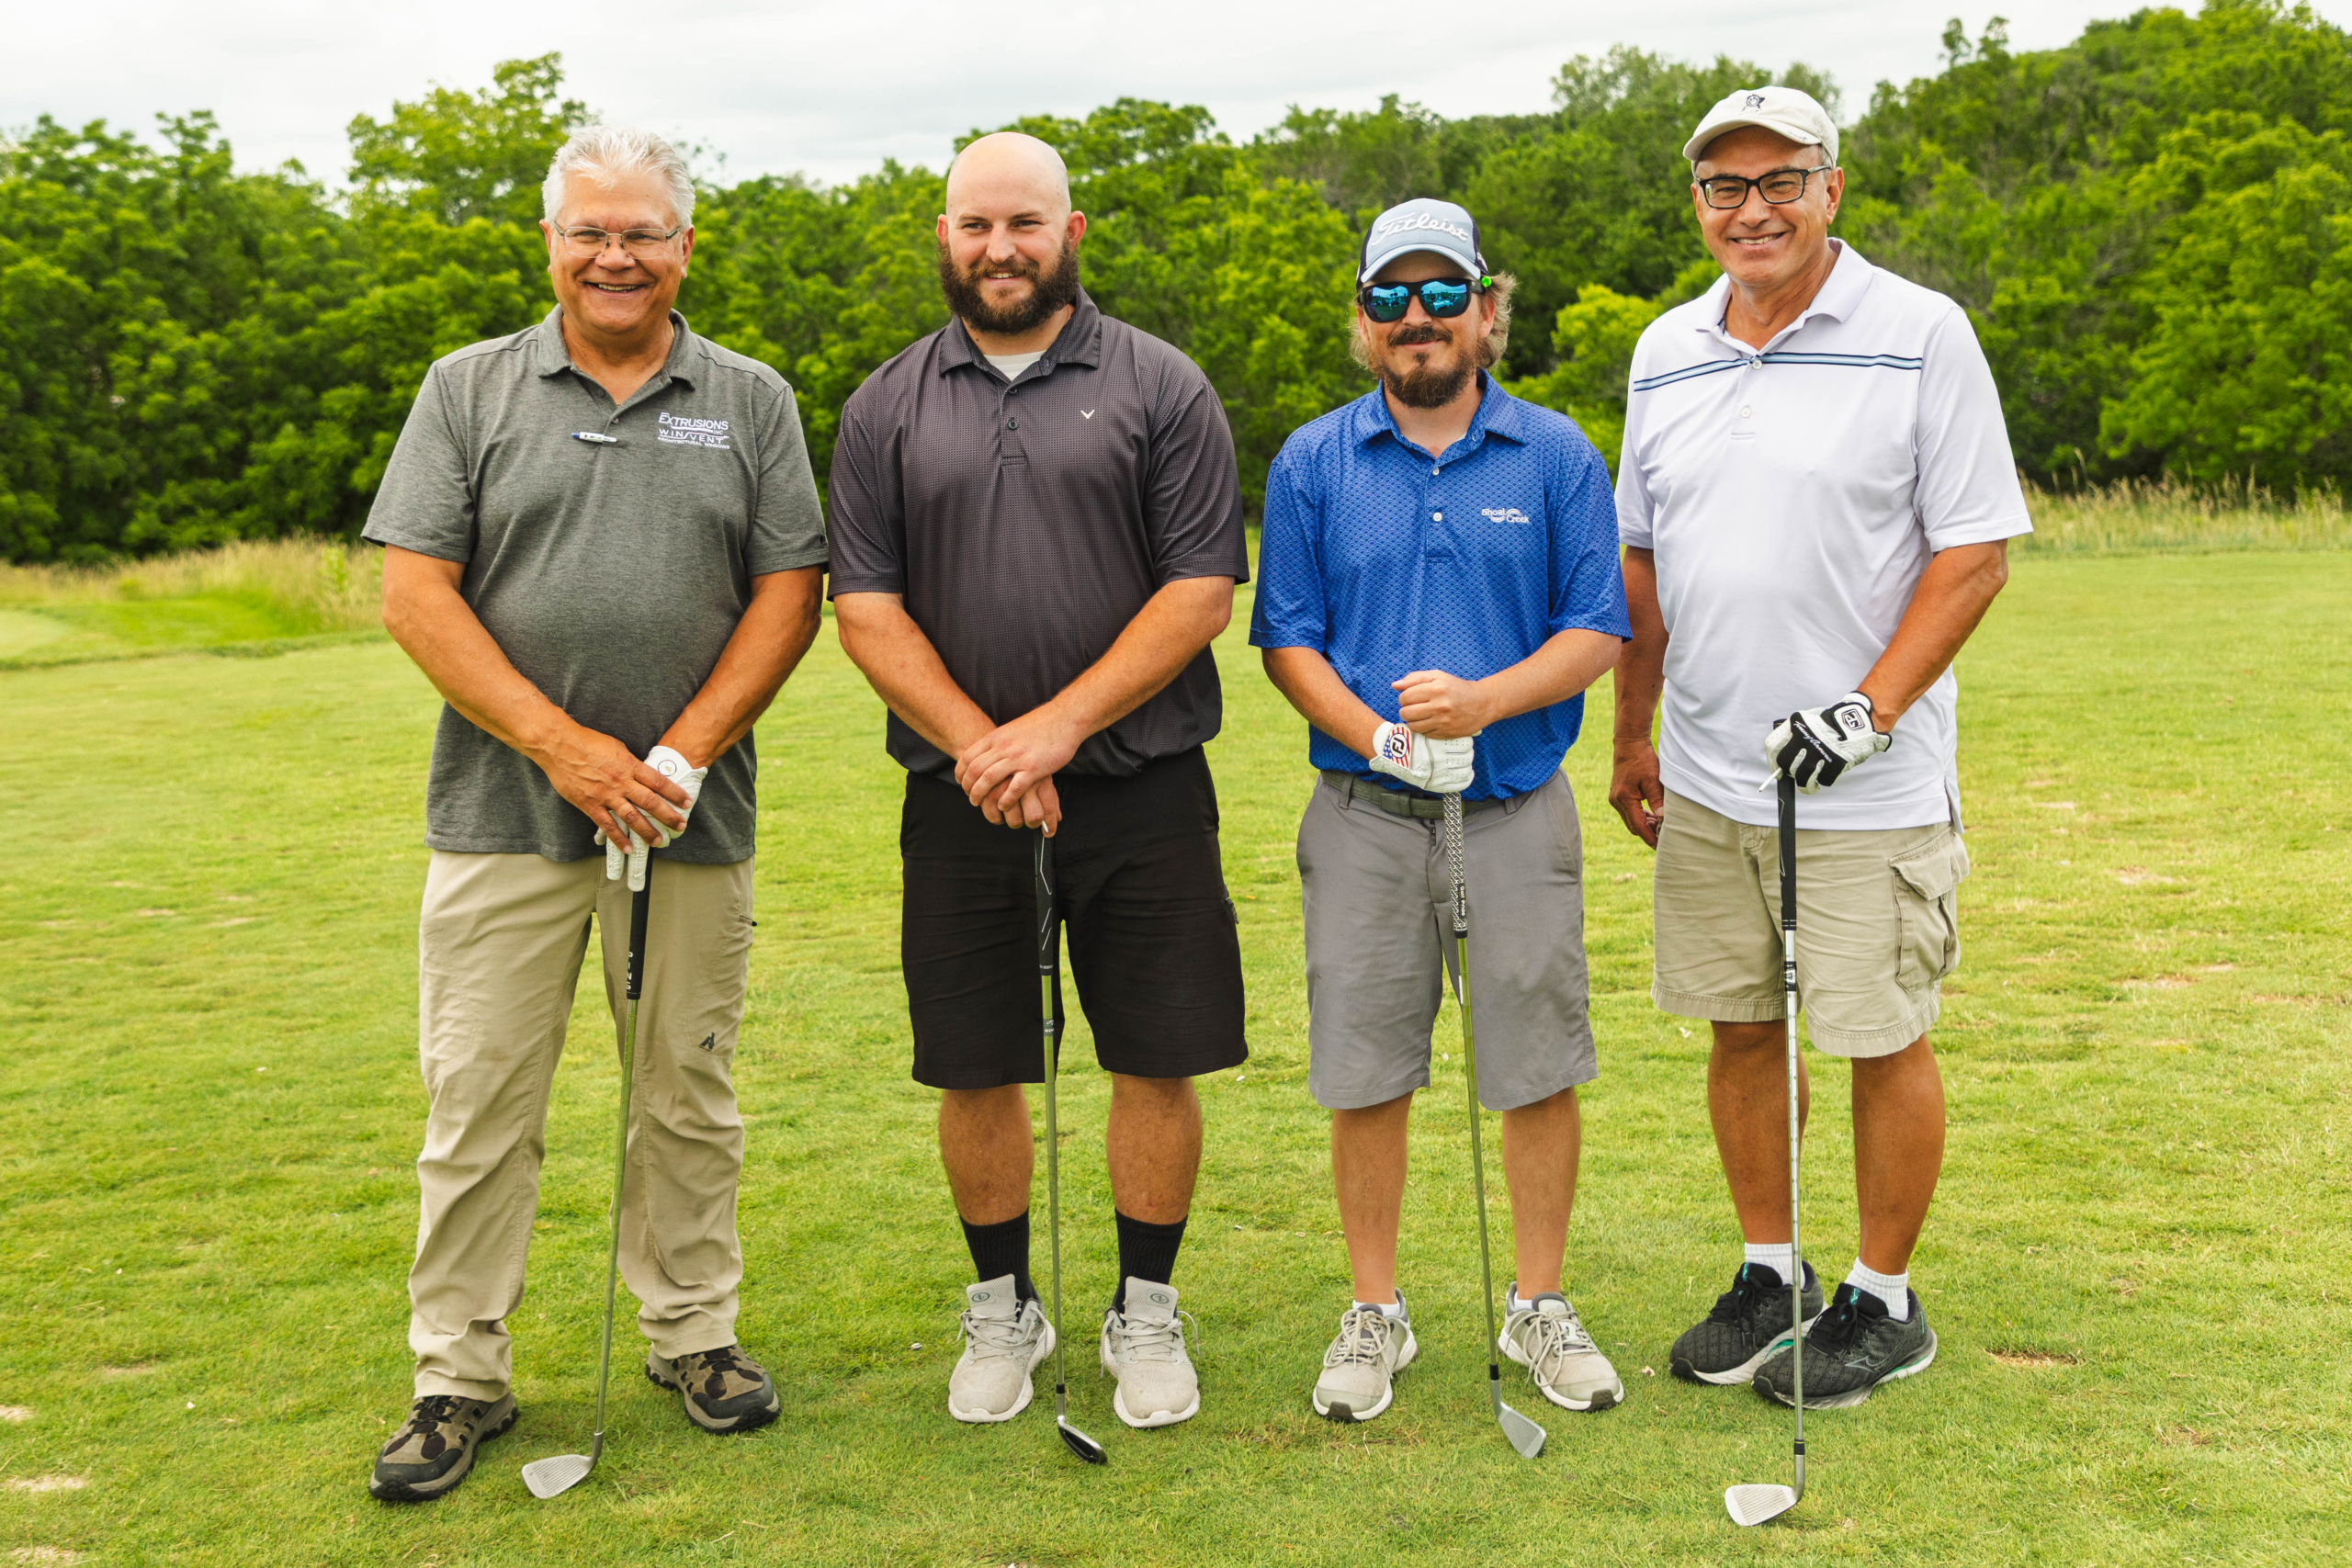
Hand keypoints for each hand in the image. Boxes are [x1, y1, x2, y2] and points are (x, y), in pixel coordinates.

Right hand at [596, 744, 707, 887]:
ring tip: (658, 841)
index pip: (659, 782)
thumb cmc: (588, 742)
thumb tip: (642, 774)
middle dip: (668, 816)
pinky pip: (607, 825)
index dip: (675, 793)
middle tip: (680, 825)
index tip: (687, 802)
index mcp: (630, 766)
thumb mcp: (617, 748)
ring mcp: (605, 795)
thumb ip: (630, 763)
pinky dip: (618, 838)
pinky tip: (628, 848)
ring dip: (647, 831)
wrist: (560, 745)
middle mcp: (621, 782)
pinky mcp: (589, 804)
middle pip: (650, 802)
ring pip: (631, 817)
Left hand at [956, 711, 1082, 829]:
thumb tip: (988, 752)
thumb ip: (999, 741)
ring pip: (989, 779)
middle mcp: (1003, 747)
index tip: (960, 783)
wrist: (1064, 718)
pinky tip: (1003, 806)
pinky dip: (1005, 800)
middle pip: (975, 770)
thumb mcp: (1012, 729)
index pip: (968, 757)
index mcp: (996, 737)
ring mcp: (1018, 757)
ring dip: (981, 795)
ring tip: (980, 804)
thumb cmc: (1040, 725)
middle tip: (970, 798)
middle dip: (968, 787)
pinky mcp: (1034, 768)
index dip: (960, 773)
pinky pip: (1014, 788)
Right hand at [1369, 721, 1475, 794]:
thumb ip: (1444, 732)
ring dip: (1466, 765)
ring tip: (1462, 762)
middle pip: (1467, 756)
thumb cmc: (1410, 741)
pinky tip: (1465, 774)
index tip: (1462, 742)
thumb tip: (1468, 732)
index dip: (1466, 742)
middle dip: (1467, 753)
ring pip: (1465, 769)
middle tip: (1463, 752)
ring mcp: (1437, 773)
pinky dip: (1466, 779)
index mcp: (1437, 744)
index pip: (1465, 743)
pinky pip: (1459, 784)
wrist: (1393, 755)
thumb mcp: (1426, 731)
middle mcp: (1438, 759)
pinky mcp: (1436, 784)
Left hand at [1392, 669, 1494, 739]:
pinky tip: (1430, 722)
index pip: (1405, 696)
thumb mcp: (1438, 676)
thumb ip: (1415, 678)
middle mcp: (1440, 706)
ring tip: (1420, 715)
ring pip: (1413, 726)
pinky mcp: (1446, 733)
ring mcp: (1443, 721)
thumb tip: (1395, 685)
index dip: (1403, 697)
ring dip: (1412, 721)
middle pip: (1406, 713)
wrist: (1482, 703)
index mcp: (1436, 688)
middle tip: (1413, 707)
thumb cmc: (1457, 688)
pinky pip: (1424, 734)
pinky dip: (1423, 729)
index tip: (1410, 697)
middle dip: (1405, 710)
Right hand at [1610, 737, 1665, 847]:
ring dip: (1644, 824)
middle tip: (1665, 835)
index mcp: (1624, 799)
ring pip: (1630, 820)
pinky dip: (1639, 816)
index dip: (1649, 837)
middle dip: (1648, 832)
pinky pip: (1628, 812)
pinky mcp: (1617, 796)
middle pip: (1632, 826)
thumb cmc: (1643, 761)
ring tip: (1660, 825)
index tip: (1660, 846)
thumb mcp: (1653, 780)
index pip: (1637, 826)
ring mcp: (1615, 799)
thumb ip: (1657, 800)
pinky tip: (1652, 815)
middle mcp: (1616, 801)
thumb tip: (1663, 819)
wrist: (1629, 746)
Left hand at [1766, 691, 1891, 793]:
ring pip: (1803, 777)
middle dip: (1791, 773)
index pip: (1772, 745)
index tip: (1777, 771)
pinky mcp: (1835, 762)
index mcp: (1796, 724)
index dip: (1772, 762)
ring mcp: (1819, 752)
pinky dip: (1825, 781)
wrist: (1860, 719)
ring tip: (1812, 785)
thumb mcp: (1810, 720)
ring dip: (1807, 785)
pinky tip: (1828, 776)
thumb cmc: (1833, 721)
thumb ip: (1795, 734)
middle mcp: (1805, 738)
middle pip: (1786, 764)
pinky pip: (1824, 780)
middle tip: (1797, 775)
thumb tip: (1783, 757)